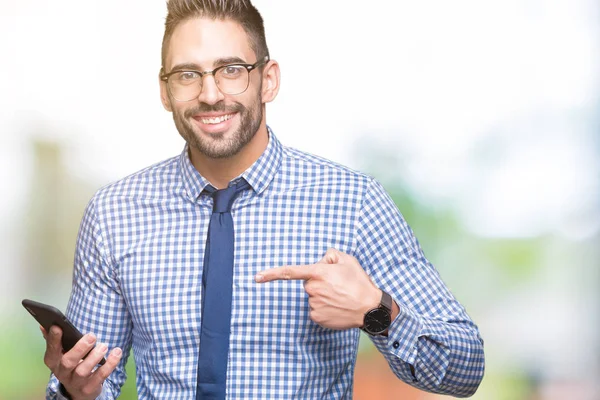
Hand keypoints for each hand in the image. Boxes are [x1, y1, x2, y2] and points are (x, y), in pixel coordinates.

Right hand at [41, 325, 121, 399]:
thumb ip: (55, 340)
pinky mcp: (90, 388)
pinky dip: (110, 364)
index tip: (58, 326)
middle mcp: (63, 373)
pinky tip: (116, 352)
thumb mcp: (61, 355)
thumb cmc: (71, 365)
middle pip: (68, 362)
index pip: (51, 351)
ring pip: (83, 371)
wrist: (78, 391)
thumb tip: (44, 325)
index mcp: (54, 362)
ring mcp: (76, 382)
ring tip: (104, 346)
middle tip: (92, 336)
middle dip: (80, 348)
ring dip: (95, 357)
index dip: (53, 340)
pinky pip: (101, 376)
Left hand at [255, 248, 381, 329]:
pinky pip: (316, 309)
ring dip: (323, 295)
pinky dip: (324, 308)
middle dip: (319, 282)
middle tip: (338, 284)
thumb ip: (330, 255)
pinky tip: (337, 307)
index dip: (272, 274)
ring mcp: (314, 305)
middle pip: (308, 283)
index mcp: (318, 273)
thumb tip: (321, 261)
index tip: (257, 277)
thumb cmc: (359, 282)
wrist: (370, 308)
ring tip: (340, 296)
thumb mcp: (347, 259)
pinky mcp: (317, 318)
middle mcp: (313, 289)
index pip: (290, 272)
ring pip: (313, 297)